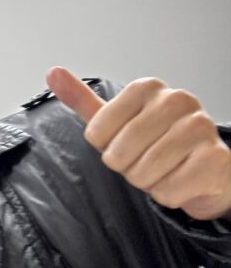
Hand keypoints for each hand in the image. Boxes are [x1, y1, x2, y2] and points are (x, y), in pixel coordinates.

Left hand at [47, 67, 230, 220]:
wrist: (205, 169)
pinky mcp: (216, 159)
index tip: (125, 143)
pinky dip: (169, 195)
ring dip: (149, 182)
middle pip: (118, 154)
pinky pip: (168, 191)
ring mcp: (201, 127)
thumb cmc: (156, 143)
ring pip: (143, 174)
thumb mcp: (115, 121)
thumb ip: (83, 100)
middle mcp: (177, 100)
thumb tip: (53, 72)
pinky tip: (182, 180)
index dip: (106, 148)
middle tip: (146, 160)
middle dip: (127, 167)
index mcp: (147, 88)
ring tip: (164, 169)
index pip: (96, 133)